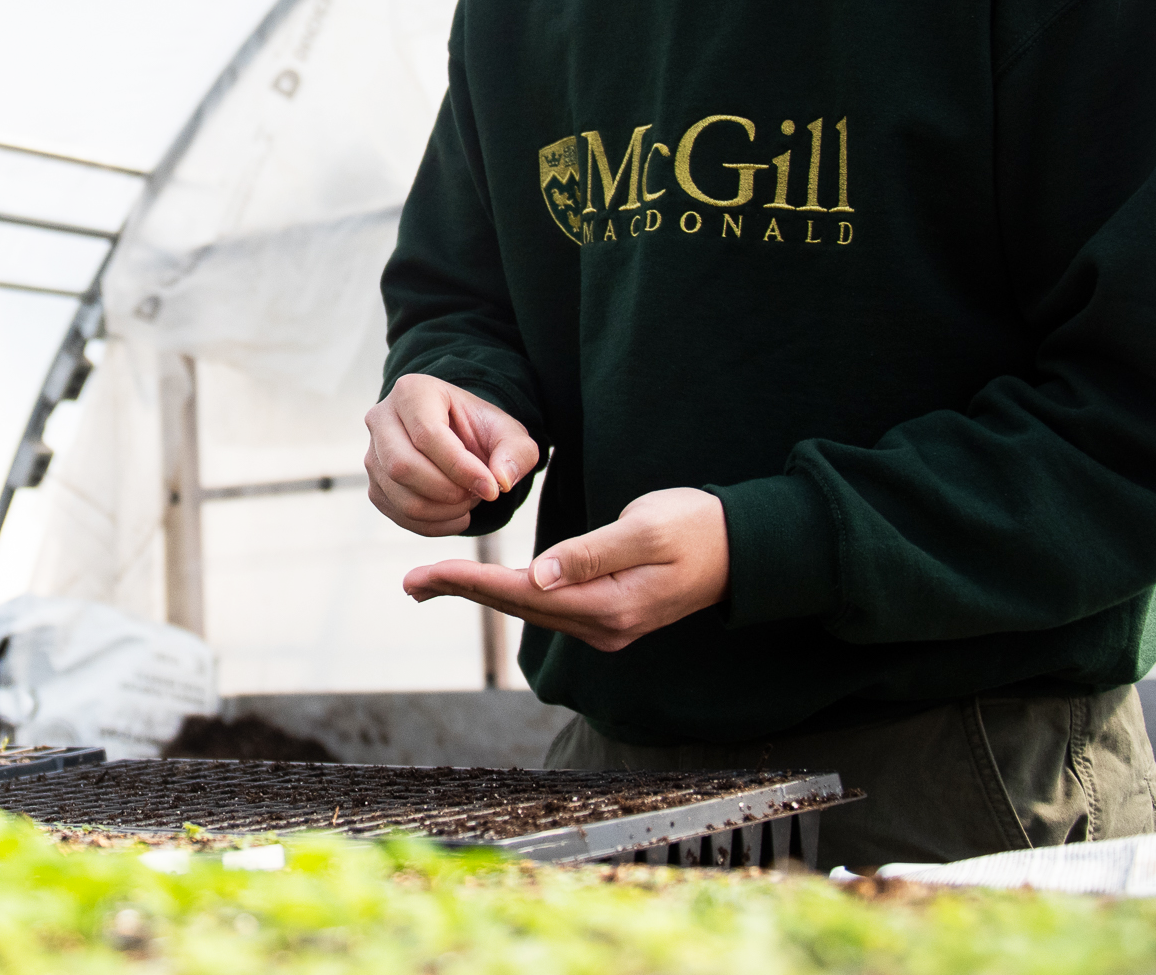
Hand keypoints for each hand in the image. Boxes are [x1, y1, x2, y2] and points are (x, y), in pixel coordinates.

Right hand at [362, 373, 541, 536]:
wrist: (460, 439)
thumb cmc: (481, 431)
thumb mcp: (509, 434)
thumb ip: (516, 452)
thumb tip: (500, 481)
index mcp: (412, 392)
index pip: (427, 435)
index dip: (461, 468)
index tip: (491, 489)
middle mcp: (381, 418)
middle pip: (402, 467)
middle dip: (448, 491)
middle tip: (478, 494)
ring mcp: (372, 454)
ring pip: (400, 497)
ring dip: (443, 511)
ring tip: (468, 500)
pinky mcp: (374, 485)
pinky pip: (399, 516)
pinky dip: (434, 525)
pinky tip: (456, 513)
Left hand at [403, 487, 730, 652]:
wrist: (745, 550)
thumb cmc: (698, 528)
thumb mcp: (646, 530)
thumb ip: (591, 554)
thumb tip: (538, 575)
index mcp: (610, 607)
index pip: (524, 595)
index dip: (470, 584)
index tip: (423, 576)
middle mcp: (603, 628)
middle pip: (519, 608)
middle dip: (464, 592)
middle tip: (410, 583)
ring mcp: (607, 627)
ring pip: (532, 610)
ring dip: (484, 596)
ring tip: (434, 584)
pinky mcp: (610, 616)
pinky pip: (550, 607)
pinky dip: (514, 595)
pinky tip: (489, 586)